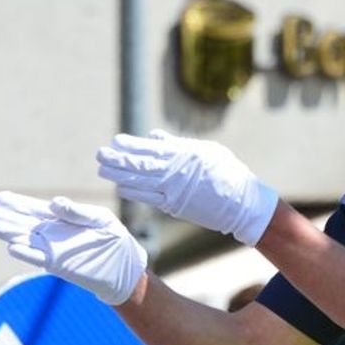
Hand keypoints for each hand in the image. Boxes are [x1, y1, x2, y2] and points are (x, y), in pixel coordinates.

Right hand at [0, 191, 145, 304]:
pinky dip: (26, 252)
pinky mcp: (57, 264)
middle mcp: (52, 233)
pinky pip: (37, 258)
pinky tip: (12, 246)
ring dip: (9, 233)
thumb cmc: (113, 238)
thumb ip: (77, 212)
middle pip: (23, 223)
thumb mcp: (99, 219)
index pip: (34, 208)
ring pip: (26, 239)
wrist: (123, 266)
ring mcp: (52, 249)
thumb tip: (54, 202)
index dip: (16, 203)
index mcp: (60, 218)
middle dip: (5, 217)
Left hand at [96, 130, 277, 246]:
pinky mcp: (175, 206)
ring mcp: (174, 190)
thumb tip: (154, 137)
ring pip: (140, 182)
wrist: (243, 203)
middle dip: (118, 160)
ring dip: (119, 176)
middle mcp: (176, 171)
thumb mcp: (206, 151)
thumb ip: (178, 144)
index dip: (131, 146)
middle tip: (100, 154)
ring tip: (103, 170)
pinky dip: (133, 193)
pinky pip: (149, 198)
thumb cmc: (228, 172)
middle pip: (140, 165)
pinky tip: (120, 188)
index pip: (151, 149)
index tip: (115, 141)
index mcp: (184, 154)